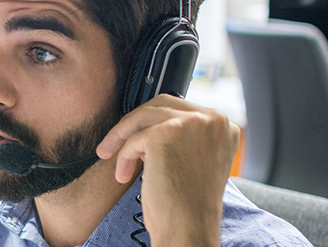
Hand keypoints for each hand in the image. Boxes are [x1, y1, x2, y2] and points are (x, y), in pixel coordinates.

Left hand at [96, 94, 239, 246]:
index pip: (180, 108)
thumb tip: (150, 123)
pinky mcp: (167, 133)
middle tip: (112, 144)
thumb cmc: (188, 202)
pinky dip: (124, 156)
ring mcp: (192, 124)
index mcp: (225, 126)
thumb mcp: (194, 159)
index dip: (153, 122)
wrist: (189, 227)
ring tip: (108, 154)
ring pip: (143, 116)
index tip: (135, 138)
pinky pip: (133, 138)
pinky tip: (123, 175)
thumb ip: (183, 137)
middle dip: (132, 124)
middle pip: (160, 105)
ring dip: (120, 136)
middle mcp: (214, 120)